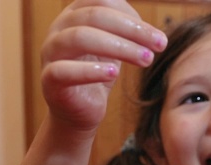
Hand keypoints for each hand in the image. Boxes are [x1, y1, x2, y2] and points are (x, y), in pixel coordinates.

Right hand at [40, 0, 166, 131]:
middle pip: (94, 15)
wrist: (80, 109)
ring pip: (79, 37)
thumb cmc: (100, 71)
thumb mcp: (117, 46)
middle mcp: (59, 27)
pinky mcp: (49, 79)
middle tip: (160, 46)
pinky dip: (90, 70)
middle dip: (132, 30)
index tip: (159, 38)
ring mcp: (51, 52)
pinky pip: (63, 70)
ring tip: (146, 59)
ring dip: (119, 47)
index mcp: (76, 14)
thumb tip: (152, 31)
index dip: (132, 16)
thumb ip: (129, 31)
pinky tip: (114, 73)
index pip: (102, 1)